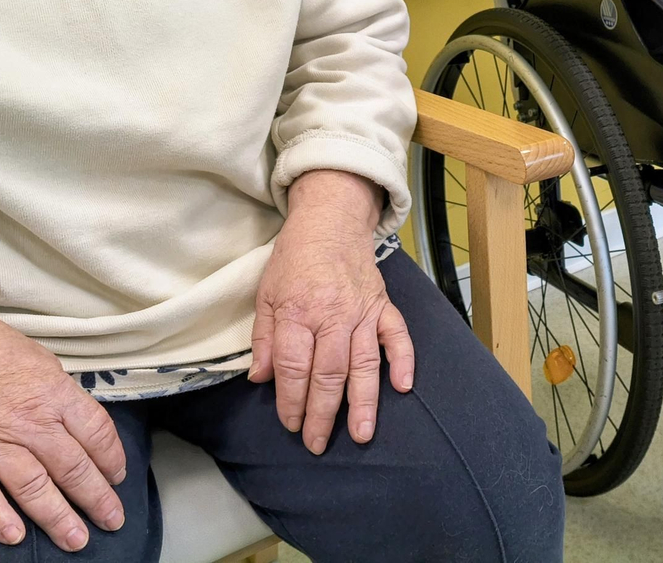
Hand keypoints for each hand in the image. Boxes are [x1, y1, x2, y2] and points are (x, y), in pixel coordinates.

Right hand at [0, 273, 126, 551]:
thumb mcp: (38, 358)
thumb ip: (60, 394)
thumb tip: (77, 422)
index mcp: (54, 392)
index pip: (96, 433)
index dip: (112, 459)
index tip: (117, 476)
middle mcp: (29, 422)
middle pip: (73, 467)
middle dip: (97, 499)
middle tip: (112, 520)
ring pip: (34, 488)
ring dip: (58, 518)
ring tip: (76, 540)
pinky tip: (14, 536)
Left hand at [248, 170, 413, 453]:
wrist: (331, 219)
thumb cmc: (294, 258)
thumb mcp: (266, 292)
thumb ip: (263, 337)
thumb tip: (260, 378)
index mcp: (298, 311)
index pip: (293, 366)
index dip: (290, 400)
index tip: (290, 424)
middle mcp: (332, 314)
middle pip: (328, 373)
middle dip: (322, 413)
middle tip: (318, 444)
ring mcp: (362, 311)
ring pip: (363, 364)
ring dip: (363, 401)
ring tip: (362, 434)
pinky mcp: (383, 305)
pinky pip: (397, 336)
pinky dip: (403, 360)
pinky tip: (403, 387)